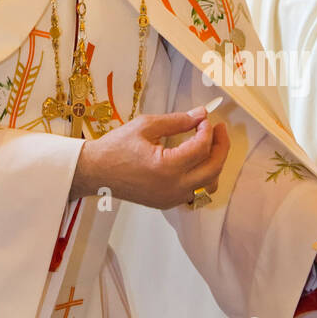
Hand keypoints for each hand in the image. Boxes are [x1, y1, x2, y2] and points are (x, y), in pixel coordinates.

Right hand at [69, 106, 229, 208]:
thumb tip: (200, 115)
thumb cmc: (115, 148)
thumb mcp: (146, 126)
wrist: (95, 171)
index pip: (202, 148)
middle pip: (213, 169)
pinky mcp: (167, 202)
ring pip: (208, 185)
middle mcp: (172, 187)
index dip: (208, 130)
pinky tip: (196, 161)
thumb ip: (177, 121)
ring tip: (210, 145)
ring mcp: (171, 198)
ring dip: (214, 164)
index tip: (205, 118)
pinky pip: (195, 192)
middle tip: (219, 129)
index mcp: (166, 167)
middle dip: (221, 146)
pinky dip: (202, 177)